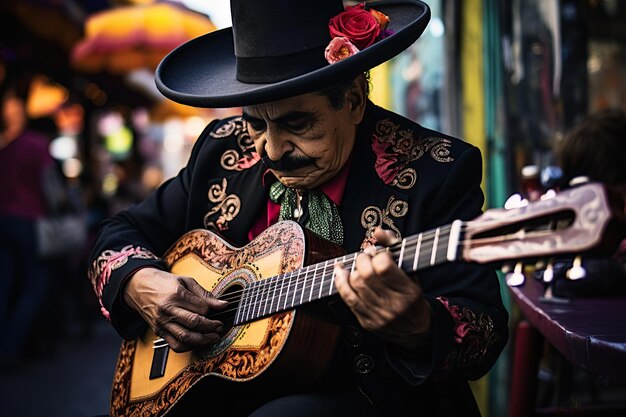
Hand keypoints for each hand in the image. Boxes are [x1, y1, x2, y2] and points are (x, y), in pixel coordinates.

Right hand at [123, 268, 227, 351]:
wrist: (138, 286)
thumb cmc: (164, 283)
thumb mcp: (186, 281)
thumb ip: (205, 294)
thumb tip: (223, 305)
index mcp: (176, 294)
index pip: (201, 308)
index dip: (213, 312)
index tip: (220, 312)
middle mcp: (168, 310)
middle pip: (194, 323)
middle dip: (211, 328)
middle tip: (219, 327)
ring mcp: (162, 322)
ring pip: (185, 338)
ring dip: (203, 340)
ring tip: (213, 337)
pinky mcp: (159, 331)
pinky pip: (175, 345)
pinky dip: (189, 347)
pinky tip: (198, 342)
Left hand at [334, 228, 431, 349]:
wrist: (416, 330)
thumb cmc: (413, 295)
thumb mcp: (412, 270)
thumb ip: (395, 246)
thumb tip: (378, 231)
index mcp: (408, 291)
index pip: (383, 266)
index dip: (378, 254)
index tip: (380, 253)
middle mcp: (393, 304)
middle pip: (365, 274)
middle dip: (363, 259)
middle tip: (367, 257)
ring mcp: (379, 315)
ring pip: (355, 285)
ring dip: (352, 269)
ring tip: (359, 264)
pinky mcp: (367, 322)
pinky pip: (347, 298)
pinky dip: (341, 282)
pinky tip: (341, 272)